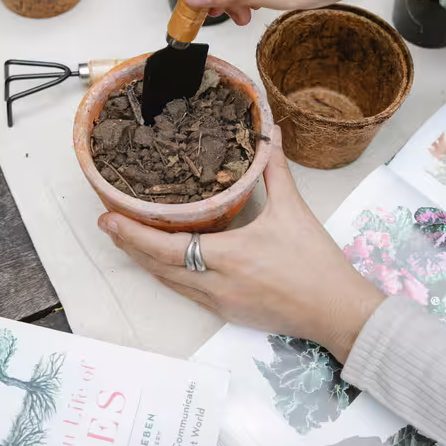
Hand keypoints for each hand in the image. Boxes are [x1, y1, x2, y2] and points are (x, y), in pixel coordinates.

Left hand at [97, 127, 384, 361]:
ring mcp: (221, 303)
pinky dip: (168, 275)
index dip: (135, 234)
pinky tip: (162, 261)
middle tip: (108, 224)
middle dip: (130, 246)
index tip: (109, 219)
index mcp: (230, 257)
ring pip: (170, 283)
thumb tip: (270, 132)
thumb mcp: (293, 210)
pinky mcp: (228, 314)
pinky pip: (187, 293)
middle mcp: (218, 285)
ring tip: (126, 239)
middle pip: (159, 268)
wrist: (338, 311)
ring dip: (146, 262)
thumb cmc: (316, 262)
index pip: (169, 247)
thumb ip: (274, 169)